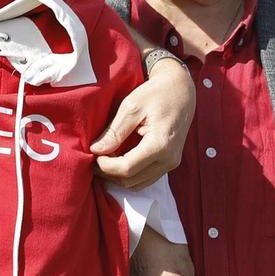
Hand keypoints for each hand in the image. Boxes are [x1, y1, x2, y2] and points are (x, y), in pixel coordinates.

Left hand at [93, 56, 194, 189]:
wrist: (181, 91)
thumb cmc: (156, 94)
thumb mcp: (131, 107)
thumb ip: (114, 131)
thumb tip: (96, 150)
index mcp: (160, 144)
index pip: (127, 168)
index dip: (105, 166)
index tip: (94, 153)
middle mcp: (169, 159)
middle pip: (131, 180)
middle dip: (108, 173)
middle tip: (94, 157)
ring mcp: (171, 164)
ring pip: (137, 184)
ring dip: (117, 176)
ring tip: (104, 159)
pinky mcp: (169, 163)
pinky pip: (145, 178)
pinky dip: (129, 174)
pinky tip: (118, 160)